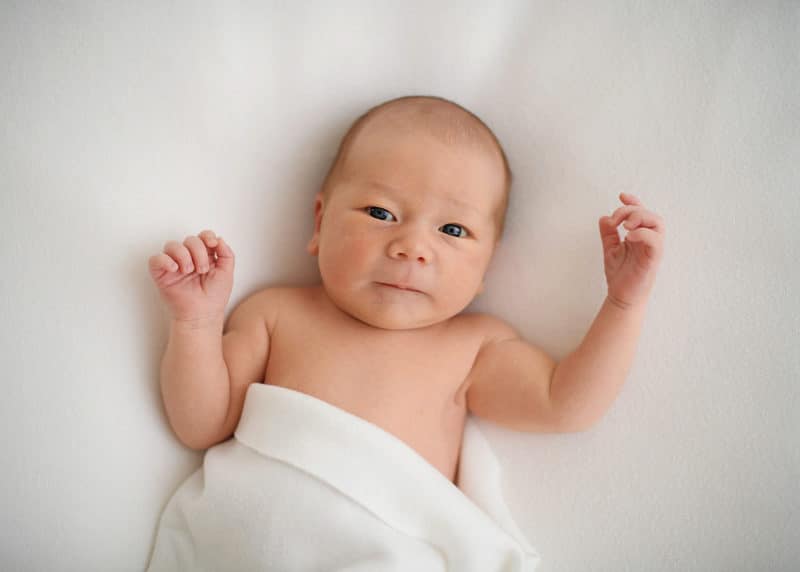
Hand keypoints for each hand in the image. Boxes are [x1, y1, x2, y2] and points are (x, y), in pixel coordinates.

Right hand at [147, 230, 234, 322]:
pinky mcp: (161, 274)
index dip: (207, 236)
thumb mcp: (227, 272)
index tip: (212, 244)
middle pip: (189, 239)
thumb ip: (226, 254)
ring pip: (172, 245)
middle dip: (198, 251)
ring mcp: (174, 265)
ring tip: (189, 271)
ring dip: (183, 255)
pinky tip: (175, 268)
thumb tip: (219, 239)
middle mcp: (188, 258)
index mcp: (204, 256)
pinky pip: (156, 259)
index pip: (202, 236)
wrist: (203, 313)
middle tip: (202, 269)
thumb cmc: (214, 296)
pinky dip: (165, 260)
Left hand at [599, 193, 664, 308]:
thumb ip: (608, 234)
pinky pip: (655, 240)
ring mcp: (652, 249)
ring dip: (640, 218)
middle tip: (616, 221)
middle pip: (650, 214)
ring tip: (624, 226)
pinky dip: (643, 234)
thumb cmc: (620, 275)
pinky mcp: (653, 259)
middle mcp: (648, 240)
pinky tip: (628, 237)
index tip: (621, 196)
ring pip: (657, 223)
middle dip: (632, 210)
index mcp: (640, 236)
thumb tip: (604, 217)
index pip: (642, 213)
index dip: (634, 202)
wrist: (621, 297)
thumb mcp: (610, 250)